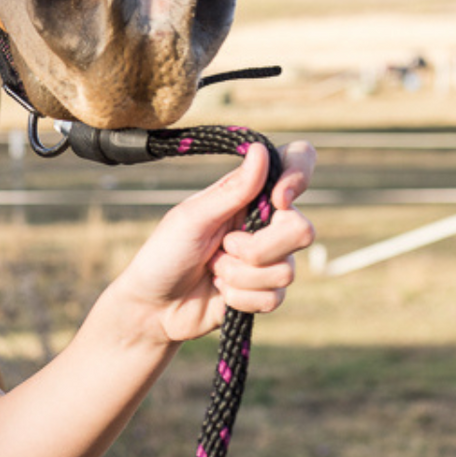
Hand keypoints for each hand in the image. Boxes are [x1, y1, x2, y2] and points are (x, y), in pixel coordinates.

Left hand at [118, 140, 316, 343]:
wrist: (153, 307)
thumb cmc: (165, 255)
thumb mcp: (192, 218)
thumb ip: (231, 191)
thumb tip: (261, 149)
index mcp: (247, 195)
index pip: (295, 163)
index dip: (298, 176)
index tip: (277, 200)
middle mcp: (265, 224)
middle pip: (302, 230)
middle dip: (257, 249)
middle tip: (223, 248)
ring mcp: (268, 259)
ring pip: (286, 270)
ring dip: (238, 276)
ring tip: (212, 270)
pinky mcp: (265, 292)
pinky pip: (274, 297)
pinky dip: (239, 298)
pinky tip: (219, 292)